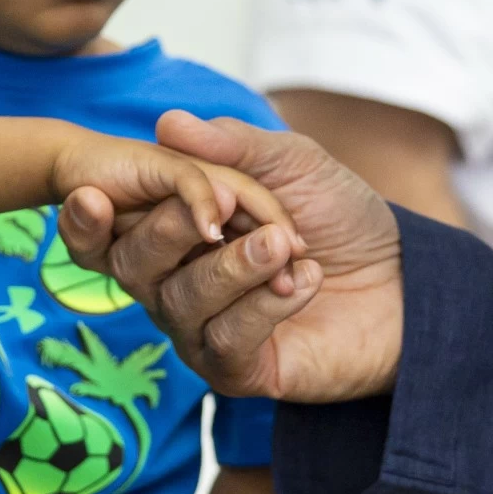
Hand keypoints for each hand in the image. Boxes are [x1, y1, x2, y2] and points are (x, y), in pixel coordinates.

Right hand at [61, 112, 403, 402]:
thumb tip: (169, 123)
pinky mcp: (239, 371)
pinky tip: (305, 280)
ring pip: (180, 302)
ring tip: (285, 244)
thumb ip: (234, 147)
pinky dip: (264, 305)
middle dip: (172, 230)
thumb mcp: (293, 164)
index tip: (91, 192)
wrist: (405, 279)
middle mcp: (176, 283)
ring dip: (235, 267)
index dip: (87, 218)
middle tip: (227, 209)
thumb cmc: (342, 219)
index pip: (109, 230)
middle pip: (133, 264)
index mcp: (176, 231)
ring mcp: (203, 331)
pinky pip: (223, 340)